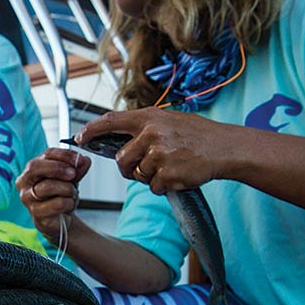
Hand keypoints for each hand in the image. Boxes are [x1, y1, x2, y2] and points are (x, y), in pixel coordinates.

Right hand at [16, 147, 90, 241]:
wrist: (60, 219)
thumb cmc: (60, 196)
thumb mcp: (70, 179)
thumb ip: (77, 169)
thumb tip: (84, 161)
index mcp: (32, 169)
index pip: (45, 154)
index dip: (64, 155)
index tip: (79, 159)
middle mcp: (24, 182)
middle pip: (35, 167)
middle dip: (58, 168)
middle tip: (73, 174)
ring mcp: (28, 199)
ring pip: (48, 186)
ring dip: (67, 189)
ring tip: (72, 193)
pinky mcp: (36, 214)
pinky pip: (57, 204)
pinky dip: (68, 203)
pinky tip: (68, 205)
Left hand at [76, 107, 229, 193]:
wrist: (225, 148)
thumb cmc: (197, 135)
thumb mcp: (169, 120)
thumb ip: (144, 127)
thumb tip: (118, 137)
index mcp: (148, 117)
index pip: (110, 121)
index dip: (92, 130)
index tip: (80, 138)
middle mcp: (150, 133)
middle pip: (121, 159)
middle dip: (129, 168)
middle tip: (145, 167)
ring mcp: (159, 154)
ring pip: (138, 175)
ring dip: (150, 177)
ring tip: (171, 166)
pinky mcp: (168, 173)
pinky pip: (154, 187)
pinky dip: (164, 186)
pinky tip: (179, 175)